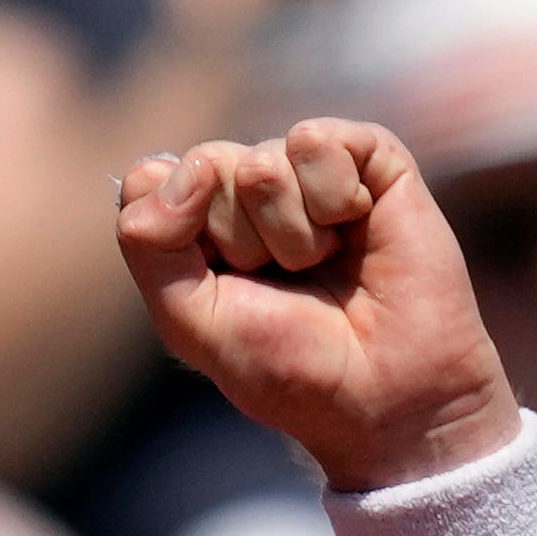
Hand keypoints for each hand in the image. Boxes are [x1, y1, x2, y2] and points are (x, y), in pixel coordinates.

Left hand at [117, 119, 519, 492]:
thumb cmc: (292, 366)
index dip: (178, 231)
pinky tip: (357, 229)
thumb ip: (149, 244)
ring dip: (293, 235)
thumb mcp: (192, 321)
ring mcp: (307, 169)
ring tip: (325, 265)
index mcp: (199, 224)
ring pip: (261, 162)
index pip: (151, 180)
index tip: (224, 283)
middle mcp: (249, 188)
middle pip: (206, 167)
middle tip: (284, 282)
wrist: (388, 393)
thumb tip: (186, 163)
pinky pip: (314, 142)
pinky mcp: (366, 155)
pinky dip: (333, 200)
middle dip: (242, 241)